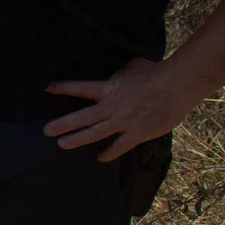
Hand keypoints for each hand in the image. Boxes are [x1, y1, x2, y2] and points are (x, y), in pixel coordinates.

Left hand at [44, 57, 192, 160]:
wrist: (177, 85)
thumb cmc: (154, 72)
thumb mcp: (130, 66)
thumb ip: (118, 73)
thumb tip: (115, 71)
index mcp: (109, 89)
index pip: (80, 88)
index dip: (63, 88)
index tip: (47, 89)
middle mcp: (112, 107)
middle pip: (82, 117)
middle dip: (62, 124)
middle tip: (46, 131)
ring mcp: (124, 122)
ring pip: (95, 133)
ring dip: (77, 140)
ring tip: (62, 144)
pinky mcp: (138, 133)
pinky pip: (120, 146)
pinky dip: (109, 153)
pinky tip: (100, 158)